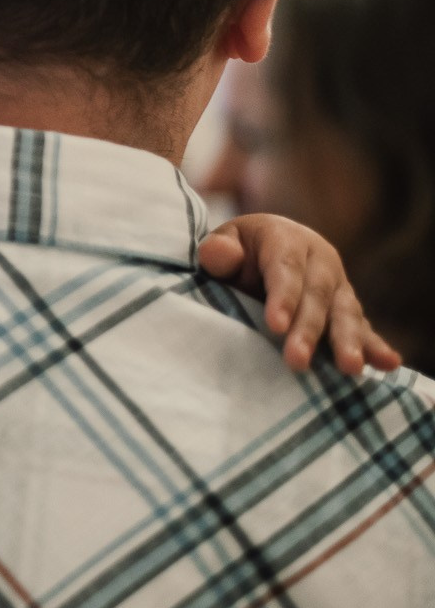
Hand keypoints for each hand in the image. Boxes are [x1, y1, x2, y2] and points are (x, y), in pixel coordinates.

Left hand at [199, 214, 401, 375]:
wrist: (261, 250)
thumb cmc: (236, 252)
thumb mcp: (222, 244)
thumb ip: (218, 251)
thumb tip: (219, 253)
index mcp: (287, 238)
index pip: (286, 269)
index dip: (283, 297)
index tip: (275, 326)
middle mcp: (320, 259)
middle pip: (317, 296)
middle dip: (309, 330)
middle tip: (298, 361)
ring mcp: (338, 284)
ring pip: (345, 313)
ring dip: (348, 342)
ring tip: (350, 368)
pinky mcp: (347, 307)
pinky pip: (363, 327)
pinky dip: (375, 346)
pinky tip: (388, 364)